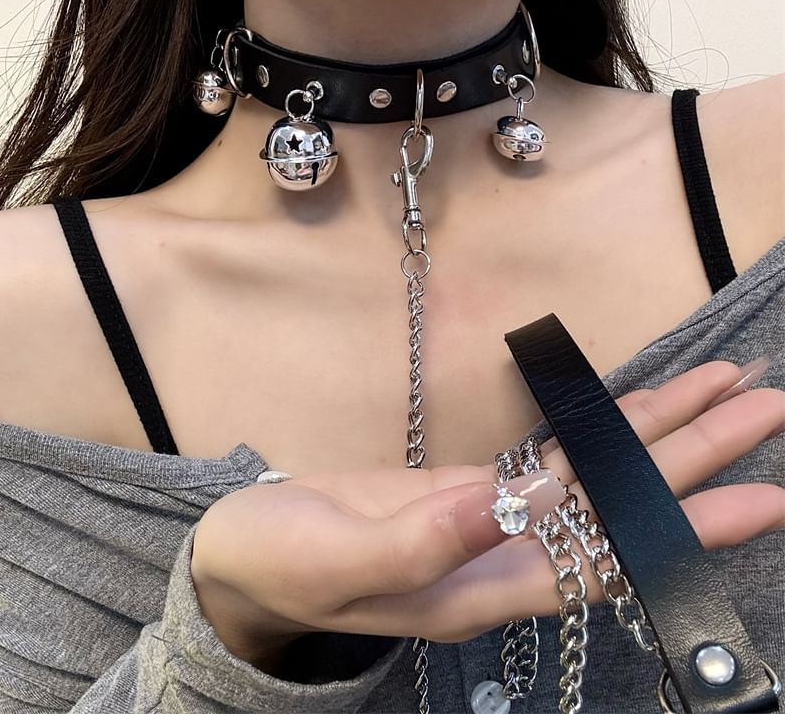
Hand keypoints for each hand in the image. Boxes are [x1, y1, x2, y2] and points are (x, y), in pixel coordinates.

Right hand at [191, 360, 783, 663]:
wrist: (247, 551)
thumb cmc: (280, 563)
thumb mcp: (335, 560)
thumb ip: (419, 544)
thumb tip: (502, 503)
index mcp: (480, 588)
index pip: (602, 561)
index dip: (678, 529)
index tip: (756, 494)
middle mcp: (503, 557)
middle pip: (618, 511)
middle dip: (695, 463)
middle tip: (767, 411)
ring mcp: (490, 518)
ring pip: (591, 477)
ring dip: (657, 436)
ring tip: (723, 391)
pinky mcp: (469, 487)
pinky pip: (549, 456)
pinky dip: (595, 430)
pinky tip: (634, 412)